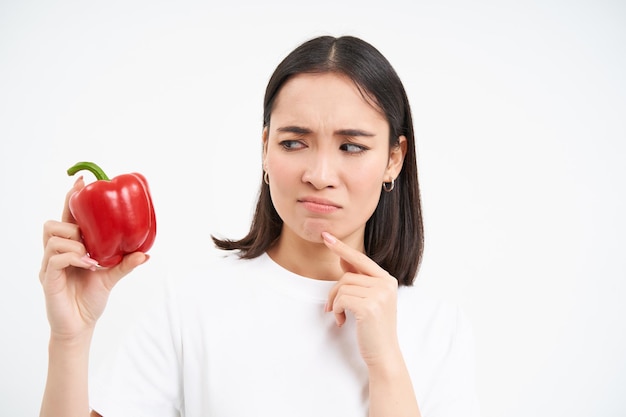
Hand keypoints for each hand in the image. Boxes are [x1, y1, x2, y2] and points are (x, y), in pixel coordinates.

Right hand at [39, 177, 147, 340]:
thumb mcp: (112, 276)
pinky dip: (74, 257)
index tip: (83, 182)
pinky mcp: (47, 278)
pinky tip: (89, 265)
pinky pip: (56, 257)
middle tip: (89, 238)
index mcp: (71, 247)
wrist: (80, 326)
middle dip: (72, 225)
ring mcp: (49, 265)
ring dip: (75, 241)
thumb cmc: (91, 299)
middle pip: (53, 224)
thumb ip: (126, 263)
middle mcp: (56, 253)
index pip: (67, 218)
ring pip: (53, 237)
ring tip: (91, 255)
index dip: (72, 199)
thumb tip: (146, 252)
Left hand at [322, 231, 400, 367]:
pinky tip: (343, 321)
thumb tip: (342, 259)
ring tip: (341, 316)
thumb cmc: (374, 328)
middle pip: (347, 276)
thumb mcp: (369, 300)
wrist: (383, 354)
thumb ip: (358, 280)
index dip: (342, 248)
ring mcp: (379, 294)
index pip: (360, 259)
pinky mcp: (369, 306)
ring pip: (342, 287)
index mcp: (387, 280)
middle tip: (332, 308)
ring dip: (336, 303)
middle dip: (334, 291)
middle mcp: (386, 284)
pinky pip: (341, 298)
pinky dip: (337, 310)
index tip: (326, 236)